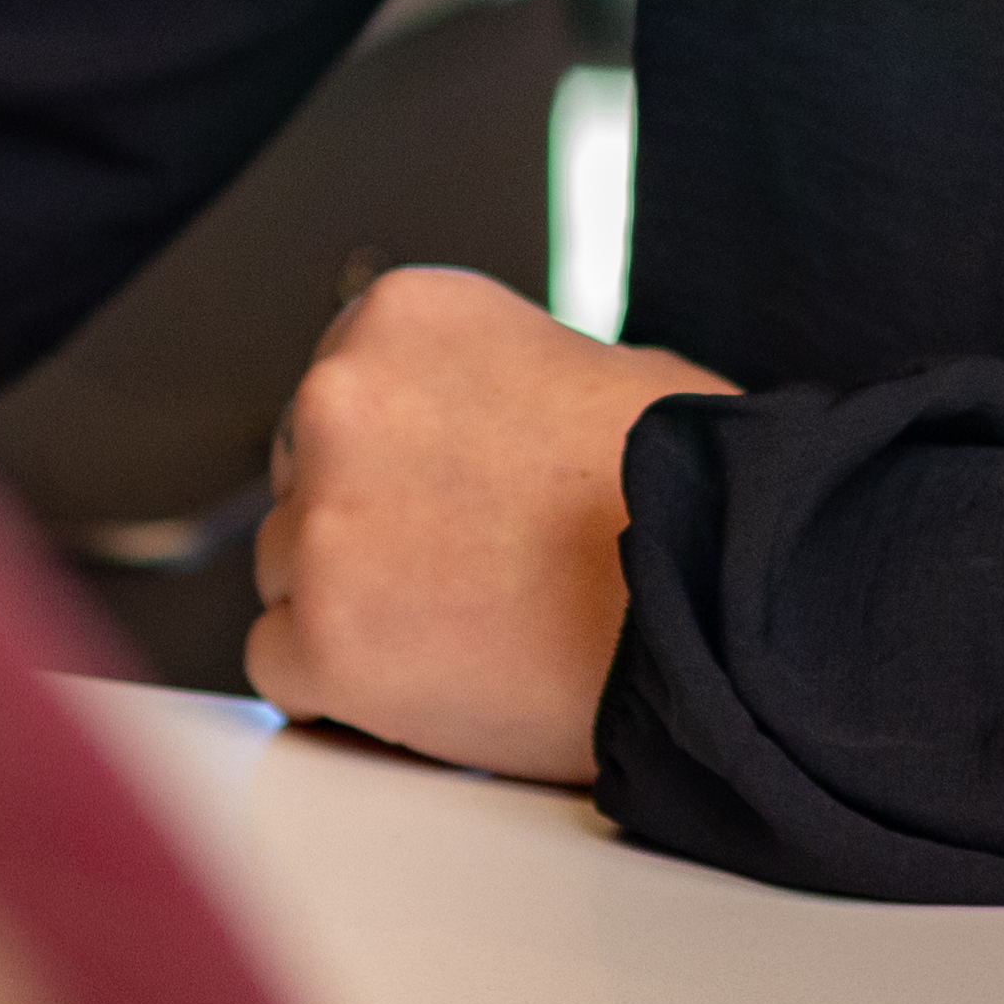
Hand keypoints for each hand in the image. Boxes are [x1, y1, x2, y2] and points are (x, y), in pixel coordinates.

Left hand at [247, 262, 725, 782]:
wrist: (723, 599)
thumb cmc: (687, 493)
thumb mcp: (592, 364)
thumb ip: (496, 378)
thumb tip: (472, 418)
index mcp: (402, 316)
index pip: (338, 393)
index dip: (399, 461)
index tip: (448, 497)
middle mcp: (342, 400)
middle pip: (300, 480)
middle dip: (366, 527)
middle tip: (464, 568)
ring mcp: (324, 521)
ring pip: (285, 573)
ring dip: (353, 605)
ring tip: (468, 626)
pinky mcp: (324, 636)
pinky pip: (280, 666)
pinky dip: (341, 686)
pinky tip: (429, 679)